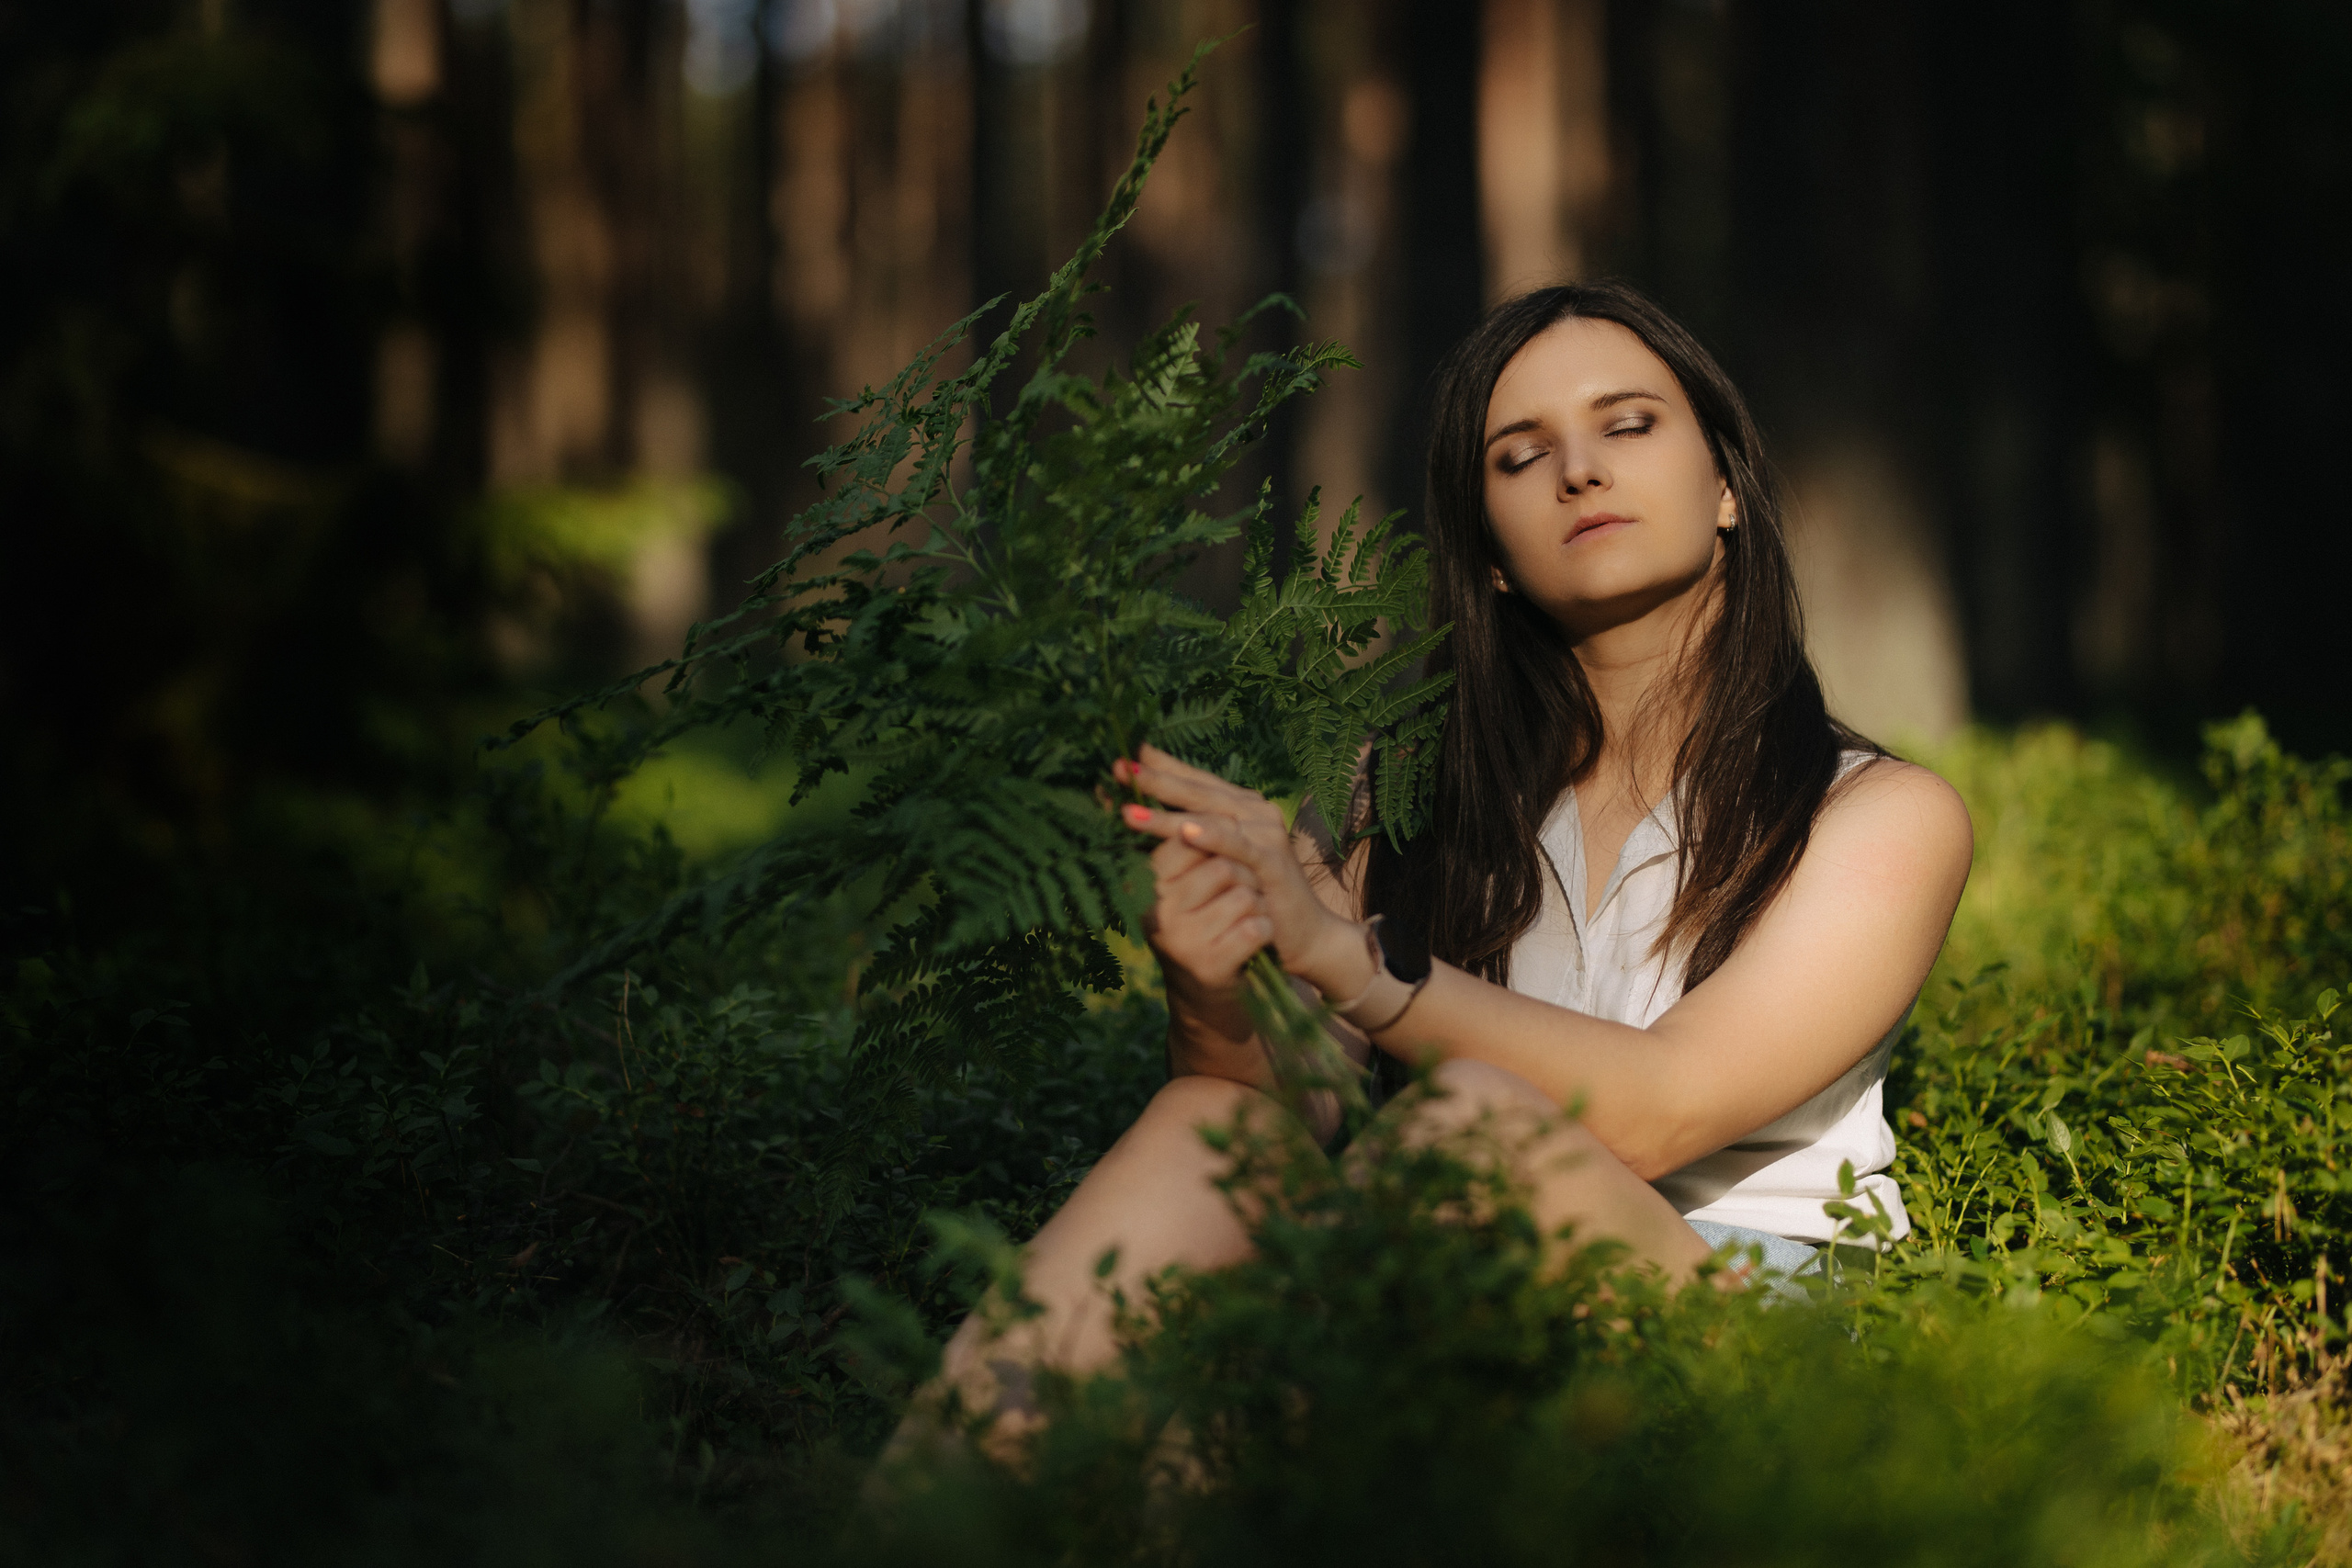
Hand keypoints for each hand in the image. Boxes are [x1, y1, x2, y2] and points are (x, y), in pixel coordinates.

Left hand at [1117, 744, 1372, 1002]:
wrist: (1301, 935)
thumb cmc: (1253, 896)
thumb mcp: (1215, 863)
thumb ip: (1188, 837)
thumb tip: (1136, 817)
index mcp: (1239, 806)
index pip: (1194, 781)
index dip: (1159, 767)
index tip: (1118, 759)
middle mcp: (1254, 812)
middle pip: (1199, 791)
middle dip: (1157, 781)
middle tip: (1118, 770)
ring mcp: (1265, 834)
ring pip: (1212, 816)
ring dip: (1169, 814)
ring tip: (1130, 811)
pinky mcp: (1273, 861)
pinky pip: (1239, 846)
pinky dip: (1214, 837)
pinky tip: (1186, 832)